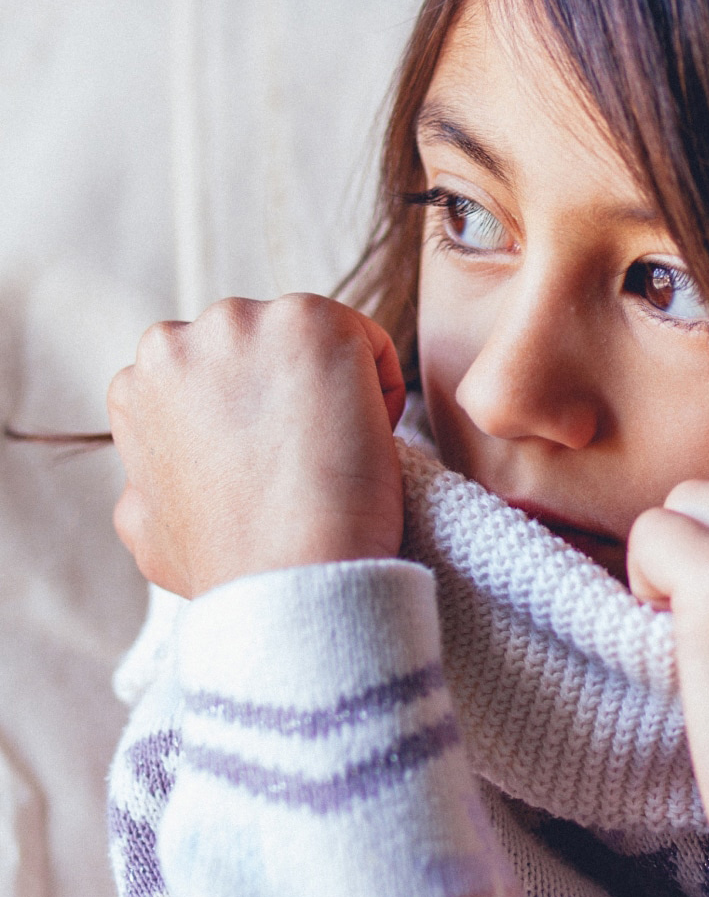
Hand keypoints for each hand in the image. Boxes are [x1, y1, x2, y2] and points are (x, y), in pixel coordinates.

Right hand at [107, 294, 406, 598]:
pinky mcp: (312, 322)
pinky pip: (368, 344)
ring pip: (312, 344)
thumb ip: (146, 484)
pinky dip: (380, 392)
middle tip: (310, 465)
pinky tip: (365, 443)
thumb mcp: (146, 527)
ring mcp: (244, 323)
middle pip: (262, 352)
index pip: (211, 379)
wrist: (290, 574)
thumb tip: (149, 481)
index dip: (253, 428)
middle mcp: (179, 339)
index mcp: (139, 383)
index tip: (273, 471)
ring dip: (333, 391)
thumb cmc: (230, 567)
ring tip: (335, 458)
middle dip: (289, 397)